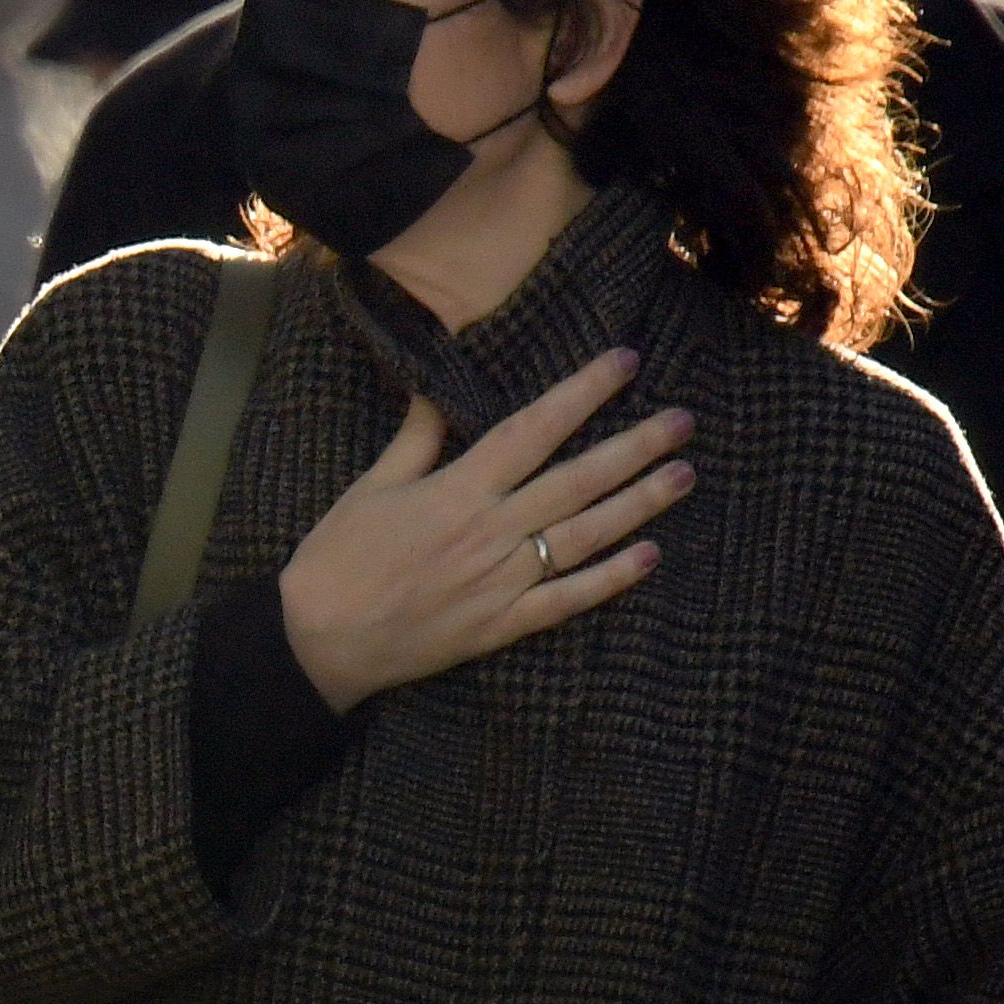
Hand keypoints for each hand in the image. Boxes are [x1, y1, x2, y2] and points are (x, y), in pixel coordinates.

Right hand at [274, 349, 692, 711]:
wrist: (319, 640)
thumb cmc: (337, 558)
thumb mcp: (371, 488)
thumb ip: (415, 440)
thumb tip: (439, 391)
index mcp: (457, 490)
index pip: (533, 430)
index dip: (582, 393)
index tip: (625, 362)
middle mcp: (490, 531)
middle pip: (578, 480)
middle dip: (635, 447)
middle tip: (683, 421)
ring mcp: (502, 581)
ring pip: (586, 535)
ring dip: (640, 505)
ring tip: (685, 475)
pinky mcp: (502, 625)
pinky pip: (568, 599)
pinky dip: (611, 579)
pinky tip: (650, 555)